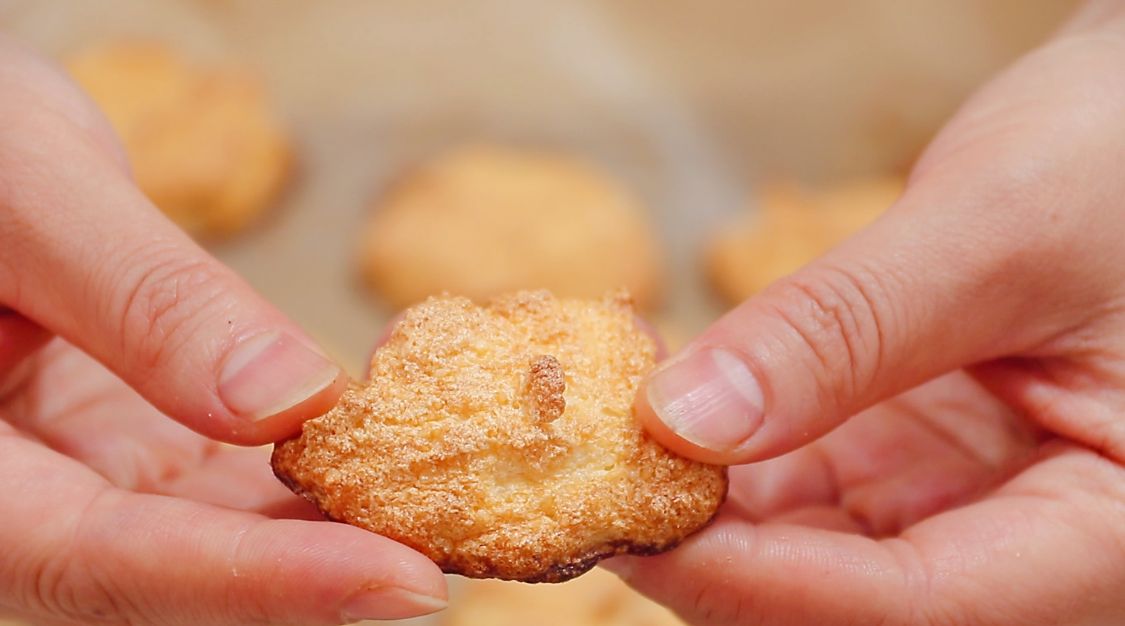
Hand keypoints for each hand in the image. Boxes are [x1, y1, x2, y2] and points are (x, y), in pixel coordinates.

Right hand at [0, 36, 445, 624]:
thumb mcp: (23, 195)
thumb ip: (144, 300)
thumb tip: (294, 400)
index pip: (105, 565)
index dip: (262, 581)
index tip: (405, 586)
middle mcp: (18, 506)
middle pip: (176, 578)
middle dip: (323, 570)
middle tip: (461, 551)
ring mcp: (79, 481)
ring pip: (213, 538)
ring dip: (331, 527)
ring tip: (452, 507)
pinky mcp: (129, 448)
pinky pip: (224, 483)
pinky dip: (310, 472)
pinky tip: (392, 450)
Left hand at [610, 3, 1124, 624]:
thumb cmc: (1122, 155)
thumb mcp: (998, 235)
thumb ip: (847, 332)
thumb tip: (682, 419)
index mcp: (1107, 530)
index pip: (916, 606)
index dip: (758, 584)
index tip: (629, 530)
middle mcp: (1029, 540)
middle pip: (844, 595)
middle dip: (712, 550)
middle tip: (589, 481)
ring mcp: (960, 499)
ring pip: (807, 549)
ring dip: (701, 503)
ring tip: (605, 435)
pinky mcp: (909, 454)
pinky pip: (802, 482)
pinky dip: (723, 451)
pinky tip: (660, 403)